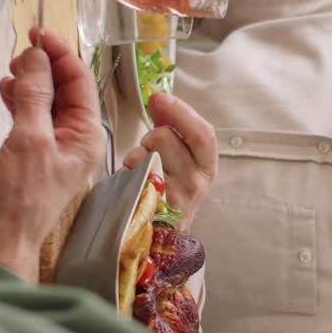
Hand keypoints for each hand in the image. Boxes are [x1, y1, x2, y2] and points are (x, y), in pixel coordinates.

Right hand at [0, 28, 104, 278]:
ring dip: (31, 80)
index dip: (61, 54)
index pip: (81, 82)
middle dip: (46, 65)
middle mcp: (75, 136)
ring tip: (11, 70)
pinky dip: (18, 97)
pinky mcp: (30, 148)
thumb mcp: (30, 138)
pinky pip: (29, 112)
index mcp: (87, 135)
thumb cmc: (23, 195)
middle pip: (65, 87)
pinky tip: (5, 87)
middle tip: (22, 52)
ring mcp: (52, 142)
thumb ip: (34, 95)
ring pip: (46, 98)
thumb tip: (37, 57)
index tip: (39, 32)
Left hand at [120, 92, 216, 230]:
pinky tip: (132, 185)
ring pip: (142, 153)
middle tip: (151, 153)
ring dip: (135, 157)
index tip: (161, 98)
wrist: (159, 234)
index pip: (202, 133)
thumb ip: (176, 129)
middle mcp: (194, 184)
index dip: (180, 111)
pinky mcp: (146, 205)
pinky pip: (128, 173)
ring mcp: (171, 197)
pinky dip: (125, 174)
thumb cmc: (169, 193)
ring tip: (142, 172)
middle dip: (150, 138)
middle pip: (164, 137)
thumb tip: (159, 98)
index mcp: (207, 168)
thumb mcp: (184, 161)